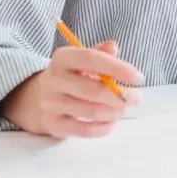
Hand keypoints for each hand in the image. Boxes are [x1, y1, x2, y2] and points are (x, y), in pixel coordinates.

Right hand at [0, 41, 143, 137]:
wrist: (38, 99)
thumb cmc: (71, 77)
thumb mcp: (83, 62)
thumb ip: (100, 54)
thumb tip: (113, 47)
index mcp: (62, 58)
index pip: (91, 59)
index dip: (118, 68)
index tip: (139, 78)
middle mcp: (52, 79)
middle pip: (93, 89)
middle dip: (120, 96)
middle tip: (137, 98)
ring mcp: (50, 103)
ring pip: (91, 111)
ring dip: (115, 112)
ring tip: (124, 109)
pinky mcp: (53, 124)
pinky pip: (83, 130)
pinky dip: (103, 128)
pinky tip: (112, 122)